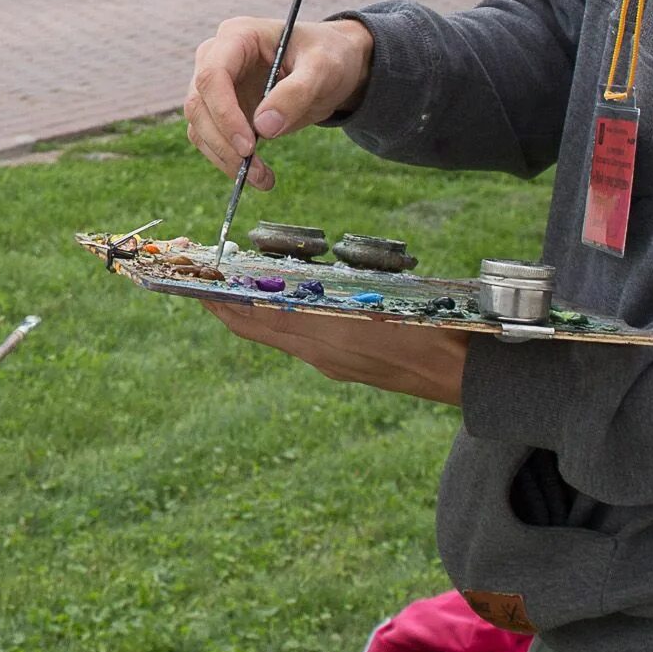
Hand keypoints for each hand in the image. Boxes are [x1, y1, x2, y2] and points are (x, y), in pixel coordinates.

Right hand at [183, 15, 373, 188]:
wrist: (331, 66)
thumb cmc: (328, 56)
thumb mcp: (323, 68)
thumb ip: (296, 93)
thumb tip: (263, 128)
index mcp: (237, 36)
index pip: (212, 75)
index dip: (224, 113)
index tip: (248, 146)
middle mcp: (216, 57)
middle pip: (198, 104)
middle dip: (223, 142)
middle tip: (253, 170)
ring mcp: (215, 85)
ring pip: (199, 126)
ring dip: (224, 157)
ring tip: (262, 179)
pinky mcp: (220, 109)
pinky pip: (210, 139)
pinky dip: (228, 161)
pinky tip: (258, 175)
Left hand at [202, 299, 468, 404]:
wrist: (460, 373)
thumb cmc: (426, 329)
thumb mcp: (373, 300)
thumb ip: (326, 295)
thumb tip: (277, 285)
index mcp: (320, 338)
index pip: (249, 320)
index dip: (217, 302)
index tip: (192, 281)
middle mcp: (317, 353)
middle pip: (256, 328)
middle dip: (227, 304)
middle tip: (206, 278)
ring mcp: (330, 362)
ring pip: (278, 332)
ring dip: (254, 310)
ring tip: (240, 281)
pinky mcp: (346, 365)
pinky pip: (302, 338)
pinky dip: (285, 317)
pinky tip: (290, 299)